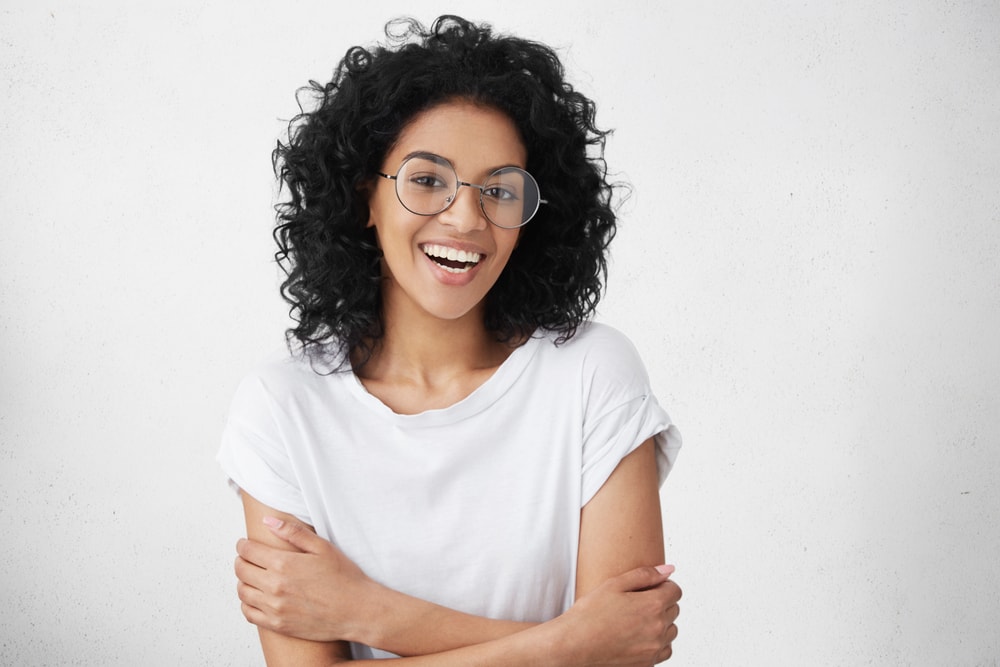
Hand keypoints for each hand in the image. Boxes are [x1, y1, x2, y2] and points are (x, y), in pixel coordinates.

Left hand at [234, 517, 371, 641]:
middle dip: (241, 560)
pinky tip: (255, 597)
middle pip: (241, 570)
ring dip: (242, 581)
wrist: (357, 610)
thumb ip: (293, 532)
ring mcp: (274, 608)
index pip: (248, 551)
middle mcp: (274, 586)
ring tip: (251, 576)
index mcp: (284, 564)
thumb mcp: (322, 547)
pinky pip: (249, 614)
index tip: (244, 544)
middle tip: (247, 557)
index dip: (243, 545)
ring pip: (242, 592)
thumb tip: (268, 521)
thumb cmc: (344, 578)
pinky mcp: (277, 624)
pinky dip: (246, 603)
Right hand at [557, 565, 680, 665]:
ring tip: (637, 620)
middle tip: (638, 603)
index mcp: (652, 605)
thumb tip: (668, 570)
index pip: (675, 591)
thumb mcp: (614, 585)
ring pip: (671, 631)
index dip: (663, 585)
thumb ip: (645, 575)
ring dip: (661, 623)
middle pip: (674, 610)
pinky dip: (658, 643)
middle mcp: (658, 628)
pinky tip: (639, 636)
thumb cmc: (589, 615)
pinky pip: (665, 650)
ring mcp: (654, 648)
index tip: (650, 588)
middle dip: (661, 603)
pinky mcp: (648, 663)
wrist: (574, 645)